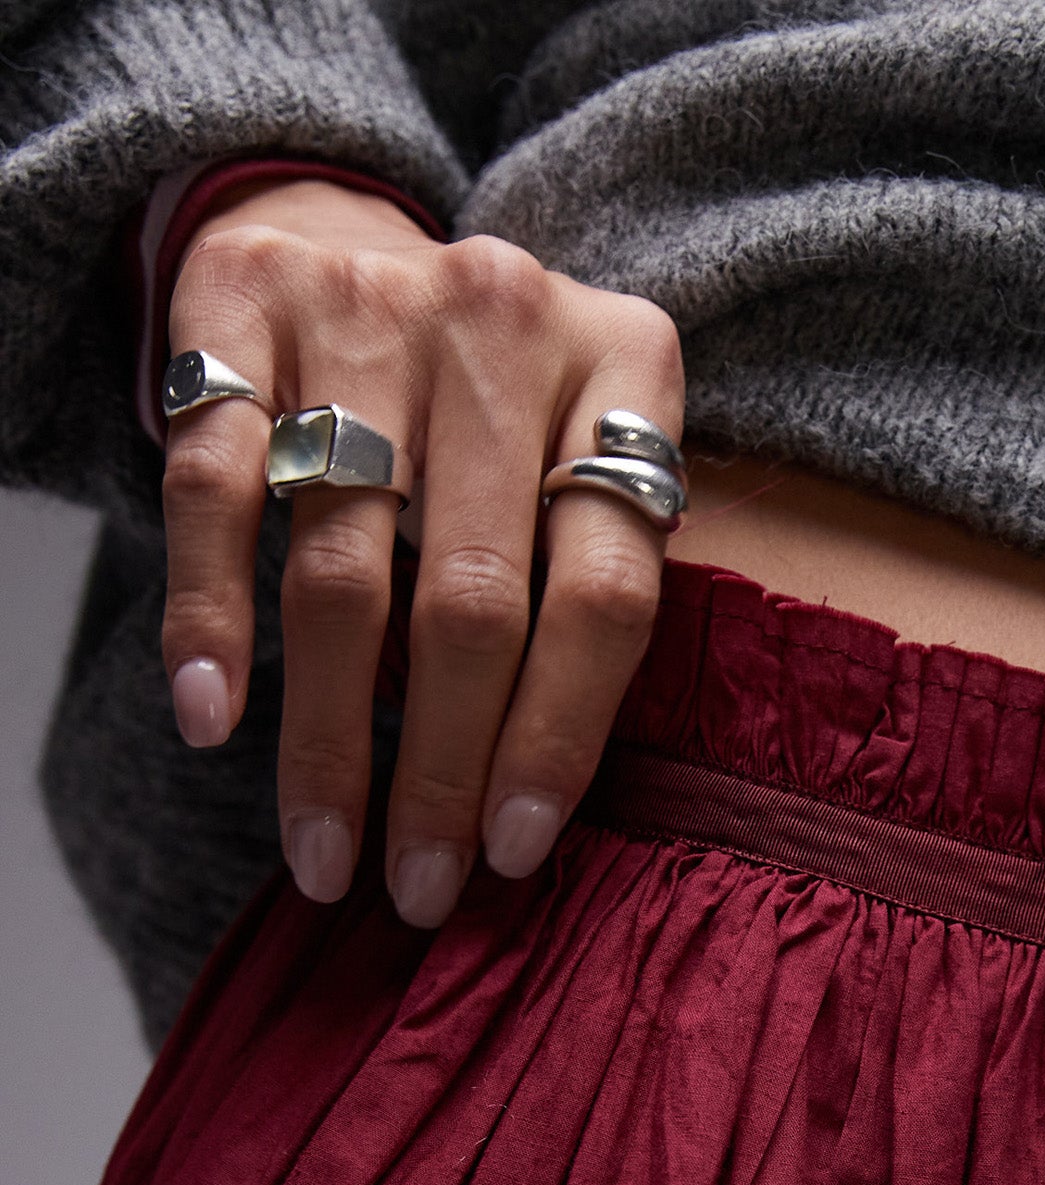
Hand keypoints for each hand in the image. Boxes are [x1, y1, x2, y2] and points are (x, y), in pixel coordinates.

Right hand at [161, 175, 683, 923]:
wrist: (346, 228)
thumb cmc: (491, 403)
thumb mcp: (582, 453)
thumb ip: (587, 585)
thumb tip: (533, 811)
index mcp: (625, 367)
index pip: (608, 594)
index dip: (558, 738)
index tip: (512, 854)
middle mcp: (504, 322)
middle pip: (476, 599)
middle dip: (442, 771)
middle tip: (417, 888)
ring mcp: (370, 305)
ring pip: (346, 566)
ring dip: (330, 736)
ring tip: (325, 850)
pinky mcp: (242, 307)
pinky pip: (218, 490)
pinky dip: (209, 617)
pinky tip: (213, 717)